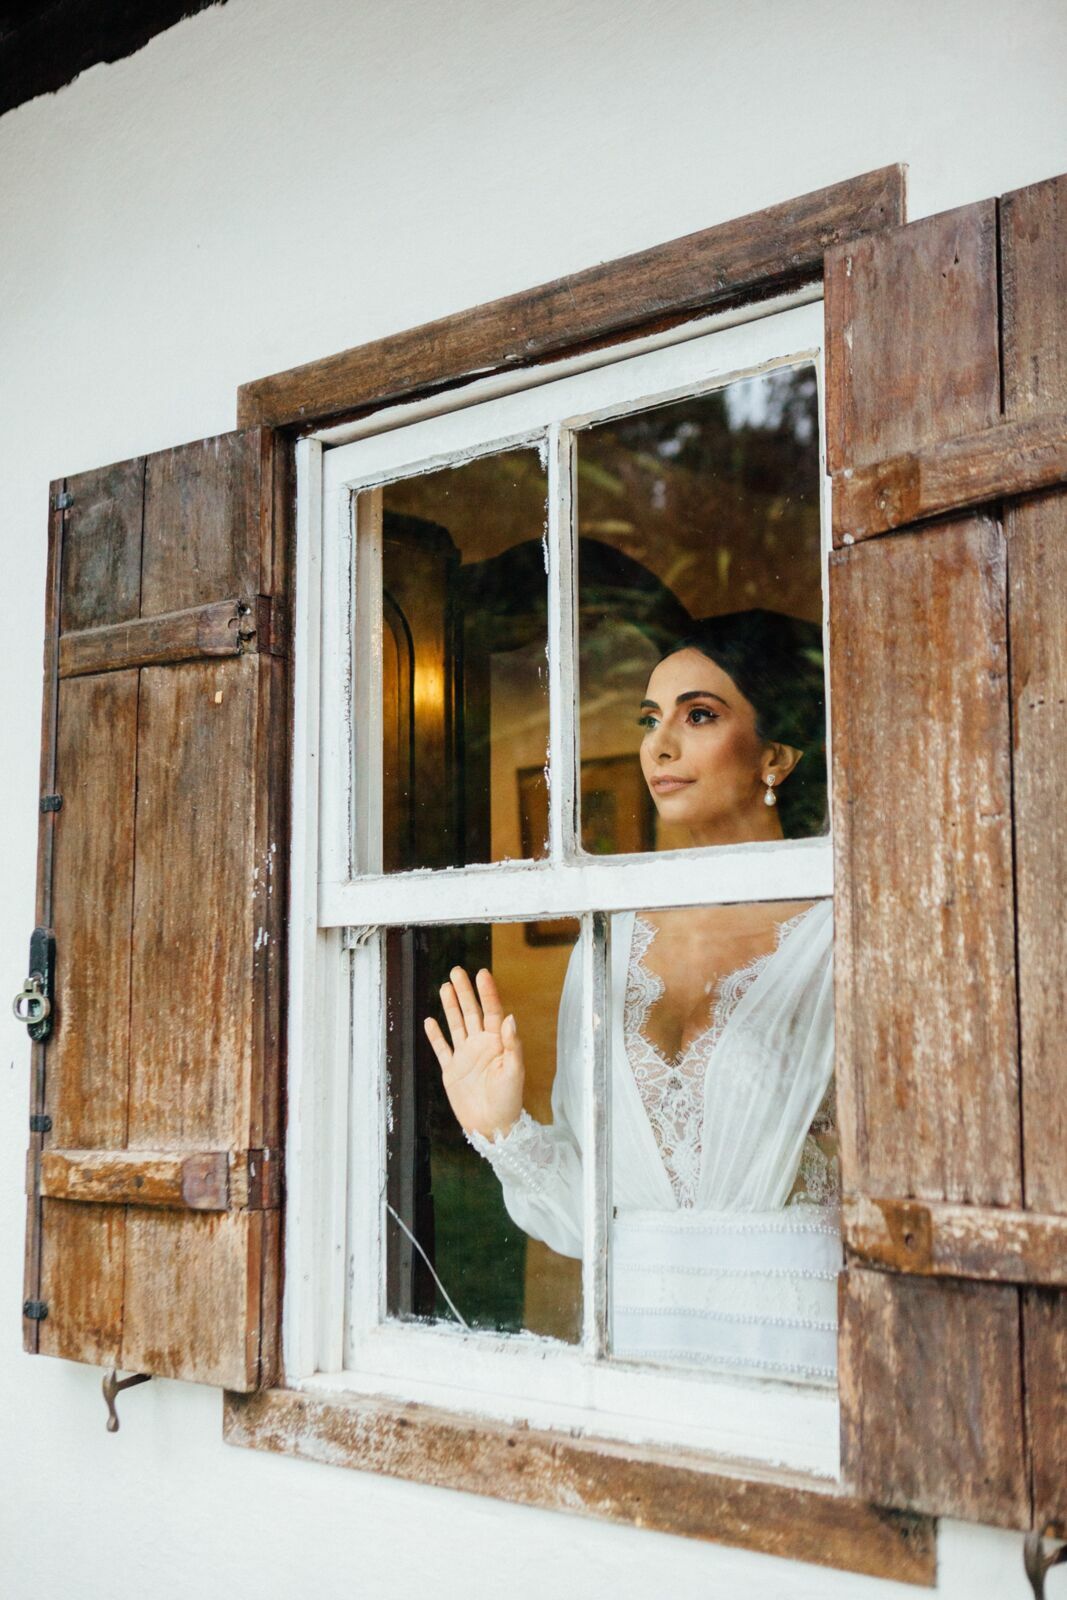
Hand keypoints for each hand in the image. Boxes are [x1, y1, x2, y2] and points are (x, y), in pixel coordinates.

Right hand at [424, 966, 524, 1139]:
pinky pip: (441, 1048)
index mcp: (497, 1043)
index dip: (487, 992)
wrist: (491, 1127)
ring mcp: (465, 1056)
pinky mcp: (451, 1070)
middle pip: (471, 1012)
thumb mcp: (514, 1072)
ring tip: (445, 986)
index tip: (481, 973)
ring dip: (450, 1006)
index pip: (492, 1011)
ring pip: (456, 1025)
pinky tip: (429, 1021)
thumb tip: (510, 1017)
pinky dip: (435, 1035)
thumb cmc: (508, 1101)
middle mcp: (480, 1045)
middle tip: (457, 970)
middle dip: (465, 991)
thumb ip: (512, 1044)